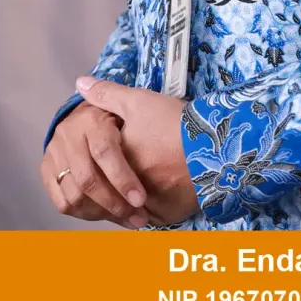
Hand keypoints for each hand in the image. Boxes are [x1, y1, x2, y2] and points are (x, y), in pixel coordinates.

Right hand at [40, 101, 150, 227]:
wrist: (90, 121)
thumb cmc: (119, 115)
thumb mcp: (126, 101)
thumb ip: (111, 94)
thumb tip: (81, 81)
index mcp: (88, 120)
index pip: (104, 153)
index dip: (122, 178)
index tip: (141, 199)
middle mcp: (66, 137)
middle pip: (88, 179)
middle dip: (116, 203)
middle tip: (139, 218)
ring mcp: (54, 156)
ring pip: (76, 195)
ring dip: (104, 213)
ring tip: (129, 220)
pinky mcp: (48, 174)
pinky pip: (63, 203)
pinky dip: (86, 214)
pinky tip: (108, 216)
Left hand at [75, 76, 199, 225]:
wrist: (219, 144)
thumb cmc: (177, 124)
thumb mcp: (139, 101)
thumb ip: (107, 94)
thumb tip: (81, 83)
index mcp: (117, 163)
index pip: (97, 170)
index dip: (103, 160)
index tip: (115, 151)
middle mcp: (128, 190)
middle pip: (113, 190)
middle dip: (116, 181)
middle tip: (130, 166)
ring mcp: (148, 206)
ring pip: (131, 206)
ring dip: (132, 197)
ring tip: (146, 177)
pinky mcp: (168, 216)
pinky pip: (151, 215)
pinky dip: (152, 205)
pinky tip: (160, 187)